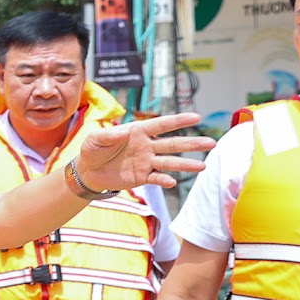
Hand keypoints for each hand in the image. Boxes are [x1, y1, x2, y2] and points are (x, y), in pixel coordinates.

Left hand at [77, 112, 213, 191]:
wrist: (88, 172)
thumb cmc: (92, 150)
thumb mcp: (95, 139)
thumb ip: (108, 134)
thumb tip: (122, 132)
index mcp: (138, 131)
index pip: (162, 125)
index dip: (178, 121)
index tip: (196, 117)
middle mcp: (147, 146)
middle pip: (173, 144)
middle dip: (192, 144)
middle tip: (211, 143)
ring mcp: (146, 162)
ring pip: (169, 162)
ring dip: (185, 164)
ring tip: (203, 166)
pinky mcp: (142, 177)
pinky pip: (156, 178)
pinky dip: (164, 180)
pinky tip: (172, 182)